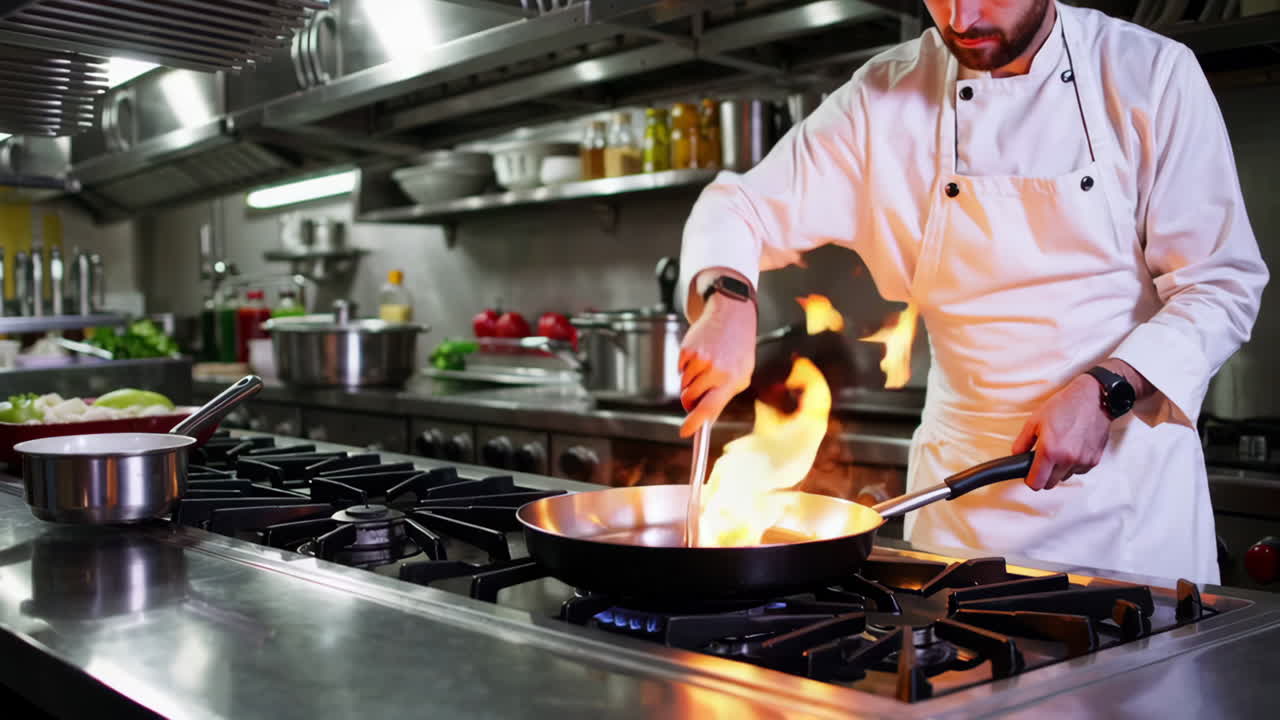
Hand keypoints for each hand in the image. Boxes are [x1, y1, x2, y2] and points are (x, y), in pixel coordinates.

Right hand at [679, 293, 756, 436]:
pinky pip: (679, 369)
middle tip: (696, 395)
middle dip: (689, 401)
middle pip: (689, 398)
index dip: (694, 423)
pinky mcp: (687, 349)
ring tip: (704, 368)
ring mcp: (699, 359)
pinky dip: (686, 367)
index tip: (684, 432)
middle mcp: (715, 370)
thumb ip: (724, 397)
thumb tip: (706, 420)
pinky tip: (699, 356)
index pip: (709, 408)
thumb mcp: (741, 376)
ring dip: (689, 382)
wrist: (731, 317)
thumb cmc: (738, 350)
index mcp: (731, 380)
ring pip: (683, 384)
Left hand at [1012, 374, 1111, 490]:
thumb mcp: (1035, 421)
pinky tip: (1072, 448)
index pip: (1037, 483)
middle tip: (1042, 461)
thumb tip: (1017, 456)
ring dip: (1059, 470)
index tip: (1029, 474)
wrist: (1094, 398)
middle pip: (1050, 484)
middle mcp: (1068, 459)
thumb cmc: (1065, 406)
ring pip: (1065, 477)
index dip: (1030, 480)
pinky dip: (1073, 465)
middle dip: (1043, 475)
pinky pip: (1078, 471)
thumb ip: (1022, 443)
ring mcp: (1083, 461)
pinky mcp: (1094, 460)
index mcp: (1050, 451)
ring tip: (1059, 449)